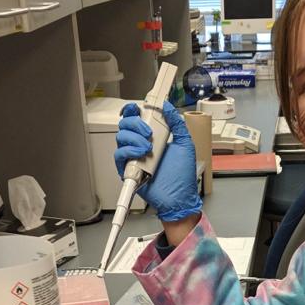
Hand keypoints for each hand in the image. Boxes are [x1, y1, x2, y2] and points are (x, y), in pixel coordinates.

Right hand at [115, 101, 202, 221]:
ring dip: (134, 138)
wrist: (179, 197)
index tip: (140, 107)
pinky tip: (141, 154)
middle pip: (126, 124)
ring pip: (121, 137)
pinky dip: (129, 151)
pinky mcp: (128, 169)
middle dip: (136, 123)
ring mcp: (133, 157)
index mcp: (152, 136)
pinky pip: (119, 155)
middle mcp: (140, 144)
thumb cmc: (182, 176)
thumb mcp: (185, 144)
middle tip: (149, 132)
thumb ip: (177, 124)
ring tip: (148, 148)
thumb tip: (168, 107)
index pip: (137, 117)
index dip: (134, 109)